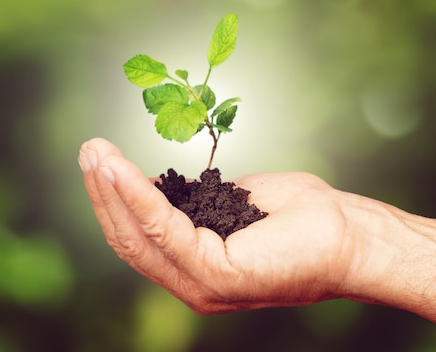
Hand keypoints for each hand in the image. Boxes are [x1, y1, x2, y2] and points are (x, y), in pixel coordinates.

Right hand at [78, 138, 358, 312]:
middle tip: (88, 149)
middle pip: (128, 239)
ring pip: (139, 235)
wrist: (347, 235)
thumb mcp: (228, 204)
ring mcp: (201, 284)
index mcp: (193, 269)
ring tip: (95, 153)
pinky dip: (139, 195)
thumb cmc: (297, 218)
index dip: (113, 199)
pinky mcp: (215, 275)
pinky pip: (165, 228)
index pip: (138, 238)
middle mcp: (190, 284)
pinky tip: (120, 167)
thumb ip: (191, 205)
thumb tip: (159, 186)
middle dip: (103, 191)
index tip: (100, 160)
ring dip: (112, 189)